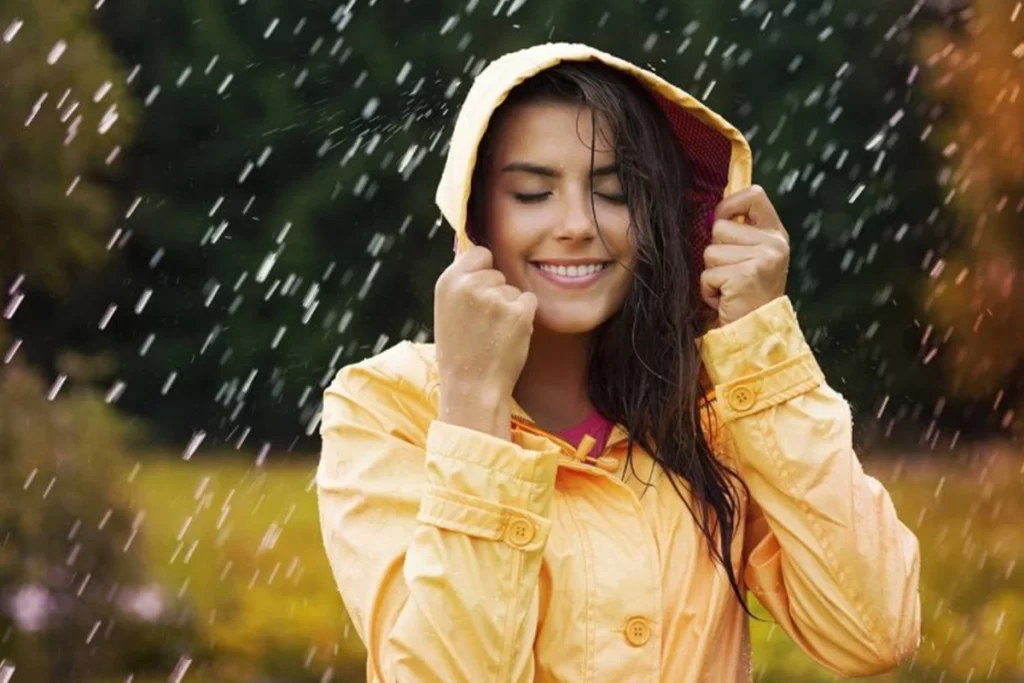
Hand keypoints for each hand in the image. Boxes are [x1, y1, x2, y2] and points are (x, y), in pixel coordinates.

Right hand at [434, 245, 537, 408]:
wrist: (472, 387)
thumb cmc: (460, 352)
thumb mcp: (447, 310)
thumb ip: (462, 283)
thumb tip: (481, 256)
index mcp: (448, 281)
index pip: (480, 253)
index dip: (484, 272)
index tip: (479, 294)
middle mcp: (470, 284)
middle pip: (499, 274)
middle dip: (496, 294)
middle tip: (482, 325)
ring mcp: (495, 297)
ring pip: (514, 290)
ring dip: (509, 308)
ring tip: (493, 334)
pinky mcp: (518, 311)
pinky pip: (529, 301)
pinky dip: (524, 317)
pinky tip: (508, 336)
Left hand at [701, 185, 789, 327]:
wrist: (755, 333)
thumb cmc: (745, 295)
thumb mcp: (750, 257)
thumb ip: (739, 232)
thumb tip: (714, 210)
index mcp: (776, 235)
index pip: (754, 195)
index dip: (730, 204)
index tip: (723, 220)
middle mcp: (774, 244)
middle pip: (719, 227)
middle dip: (715, 253)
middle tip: (731, 275)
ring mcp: (762, 259)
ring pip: (710, 250)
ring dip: (711, 272)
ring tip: (728, 288)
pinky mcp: (745, 276)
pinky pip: (707, 273)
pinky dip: (708, 290)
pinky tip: (725, 299)